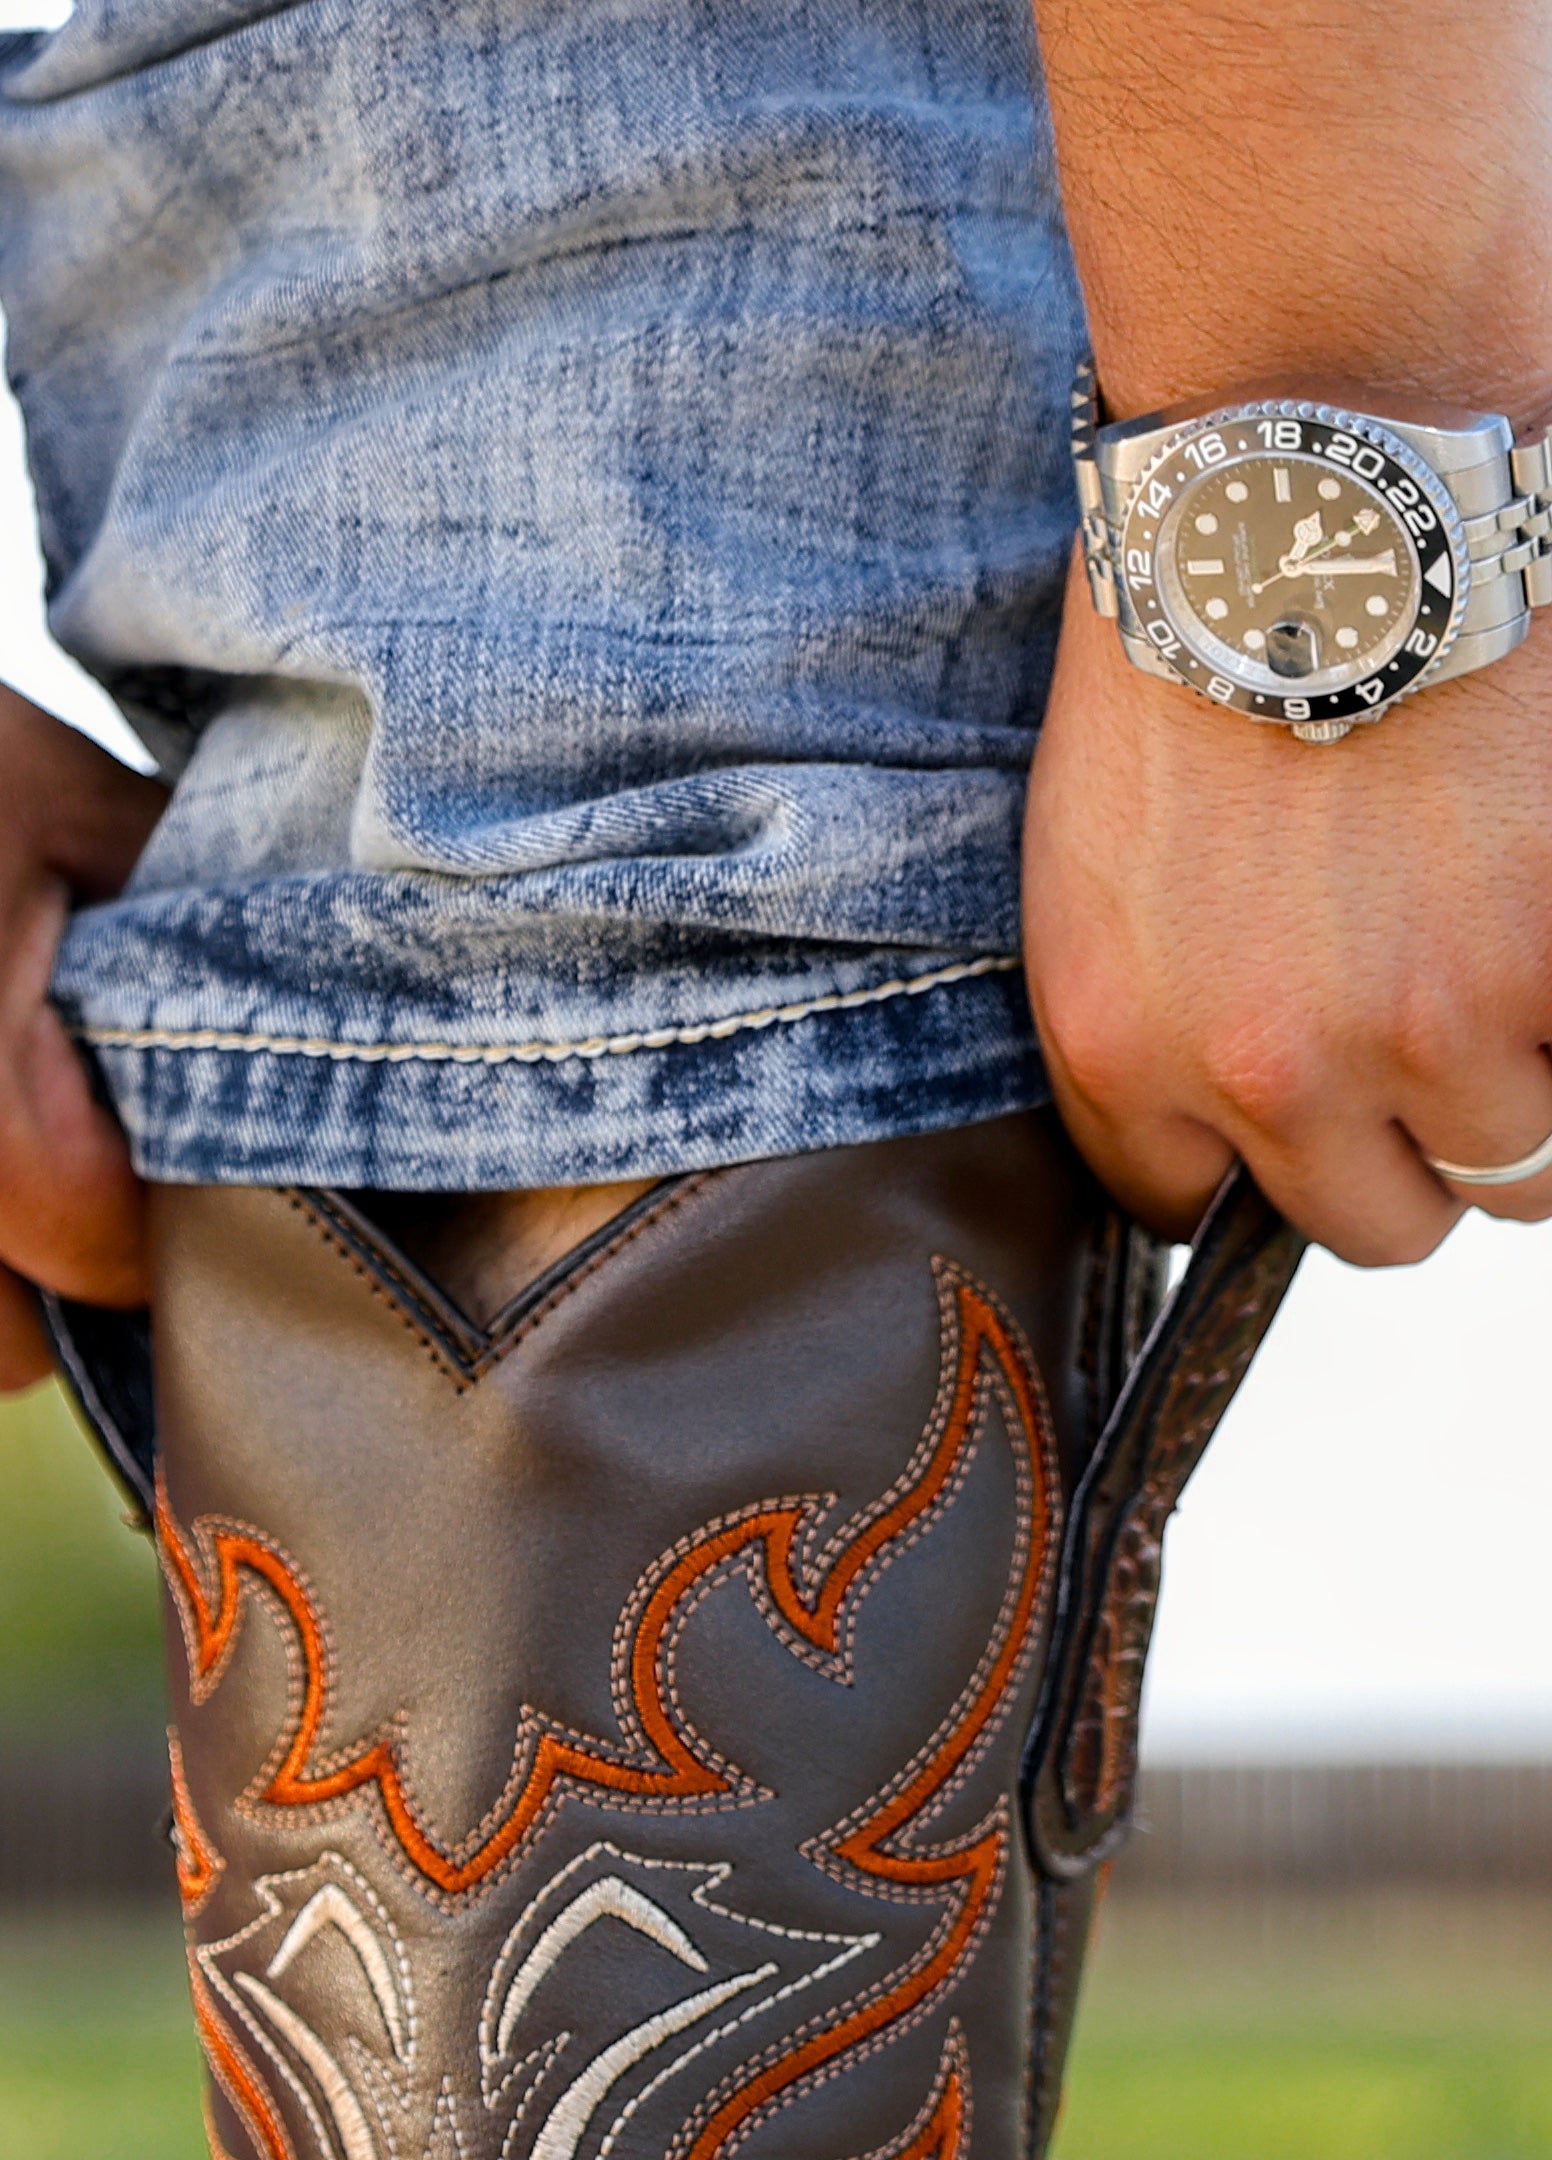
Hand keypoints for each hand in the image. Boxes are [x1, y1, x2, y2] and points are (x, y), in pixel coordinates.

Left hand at [1026, 578, 1551, 1263]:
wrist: (1320, 495)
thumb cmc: (1197, 656)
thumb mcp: (1096, 872)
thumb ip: (1148, 1023)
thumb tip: (1215, 1137)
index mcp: (1128, 1052)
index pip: (1193, 1205)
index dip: (1259, 1156)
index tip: (1303, 1106)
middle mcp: (1271, 1068)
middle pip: (1374, 1221)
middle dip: (1406, 1149)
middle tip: (1436, 1049)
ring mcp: (1434, 1018)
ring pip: (1514, 1166)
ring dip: (1521, 1093)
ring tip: (1507, 976)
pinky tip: (1542, 937)